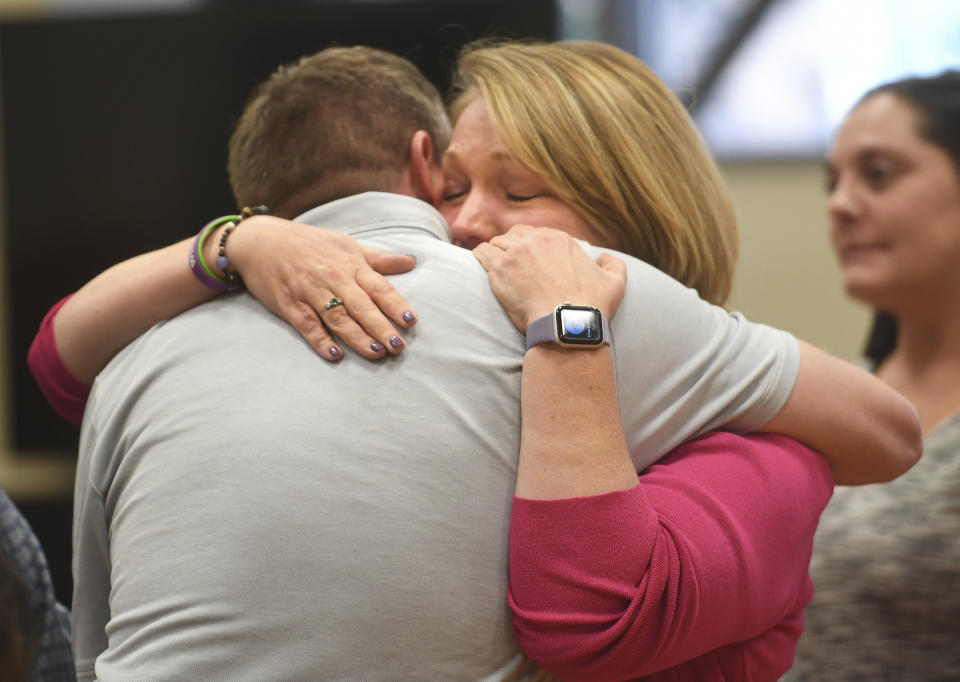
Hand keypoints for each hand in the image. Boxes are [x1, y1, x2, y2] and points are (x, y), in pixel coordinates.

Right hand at [225, 215, 417, 359]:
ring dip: (357, 337)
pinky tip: (334, 354)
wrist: (261, 240)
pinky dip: (320, 340)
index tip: (411, 321)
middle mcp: (333, 278)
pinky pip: (307, 325)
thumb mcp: (346, 245)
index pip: (378, 287)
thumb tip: (412, 262)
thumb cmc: (309, 244)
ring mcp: (310, 292)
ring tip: (376, 353)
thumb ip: (378, 259)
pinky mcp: (290, 305)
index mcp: (350, 264)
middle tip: (399, 347)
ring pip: (338, 318)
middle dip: (381, 327)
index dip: (395, 305)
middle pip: (361, 306)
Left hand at [472, 225, 625, 332]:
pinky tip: (481, 262)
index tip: (529, 260)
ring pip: (498, 242)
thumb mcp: (615, 283)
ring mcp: (517, 252)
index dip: (532, 246)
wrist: (568, 323)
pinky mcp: (500, 268)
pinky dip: (480, 256)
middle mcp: (538, 240)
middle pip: (517, 234)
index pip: (538, 234)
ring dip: (496, 252)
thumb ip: (614, 265)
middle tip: (511, 263)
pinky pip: (482, 252)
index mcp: (561, 240)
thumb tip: (605, 257)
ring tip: (495, 266)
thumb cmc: (590, 306)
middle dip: (513, 246)